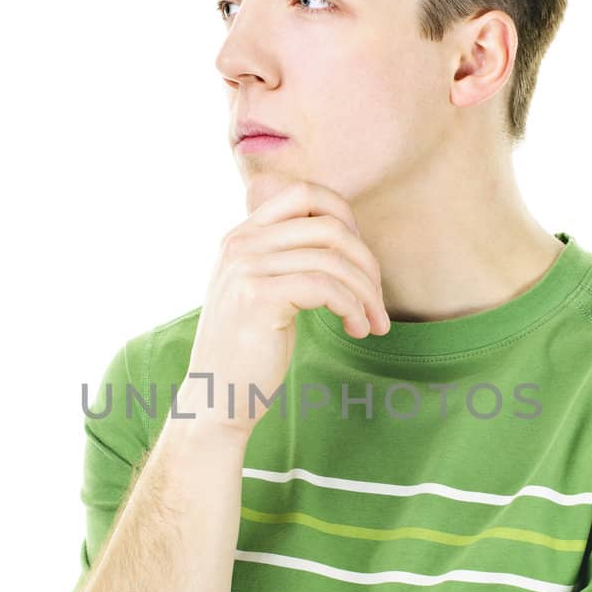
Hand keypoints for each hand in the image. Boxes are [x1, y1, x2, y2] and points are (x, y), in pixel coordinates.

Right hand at [178, 176, 389, 438]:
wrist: (216, 397)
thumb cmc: (250, 349)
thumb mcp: (262, 289)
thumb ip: (286, 257)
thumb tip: (343, 234)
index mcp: (242, 235)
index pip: (304, 194)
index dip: (344, 217)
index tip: (357, 259)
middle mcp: (241, 244)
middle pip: (328, 226)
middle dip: (366, 263)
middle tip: (376, 303)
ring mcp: (246, 268)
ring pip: (333, 259)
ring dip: (365, 293)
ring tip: (371, 323)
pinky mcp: (259, 297)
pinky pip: (326, 287)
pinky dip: (352, 308)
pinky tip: (356, 329)